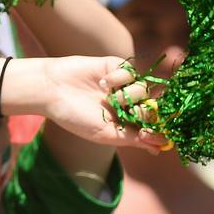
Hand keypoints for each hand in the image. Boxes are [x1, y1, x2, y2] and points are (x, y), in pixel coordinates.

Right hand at [37, 56, 168, 152]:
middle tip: (121, 111)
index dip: (155, 128)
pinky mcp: (117, 67)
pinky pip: (132, 72)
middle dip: (141, 111)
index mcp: (123, 122)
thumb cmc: (75, 117)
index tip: (149, 131)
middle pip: (151, 107)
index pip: (151, 125)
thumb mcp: (105, 134)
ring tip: (107, 97)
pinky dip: (120, 78)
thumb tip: (161, 147)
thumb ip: (134, 139)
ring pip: (143, 90)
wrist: (52, 90)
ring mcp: (122, 85)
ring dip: (128, 95)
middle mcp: (125, 104)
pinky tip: (102, 82)